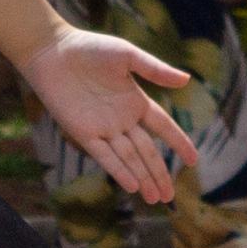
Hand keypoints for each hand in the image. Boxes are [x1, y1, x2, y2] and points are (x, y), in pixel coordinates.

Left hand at [18, 28, 195, 202]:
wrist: (52, 51)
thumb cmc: (90, 48)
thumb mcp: (127, 55)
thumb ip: (155, 70)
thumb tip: (187, 80)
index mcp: (135, 101)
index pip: (163, 126)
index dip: (178, 142)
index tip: (193, 161)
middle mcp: (122, 119)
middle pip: (146, 151)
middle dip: (159, 174)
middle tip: (170, 197)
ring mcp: (103, 128)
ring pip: (128, 158)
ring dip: (142, 178)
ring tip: (156, 199)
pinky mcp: (83, 133)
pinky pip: (105, 156)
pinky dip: (119, 170)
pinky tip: (132, 185)